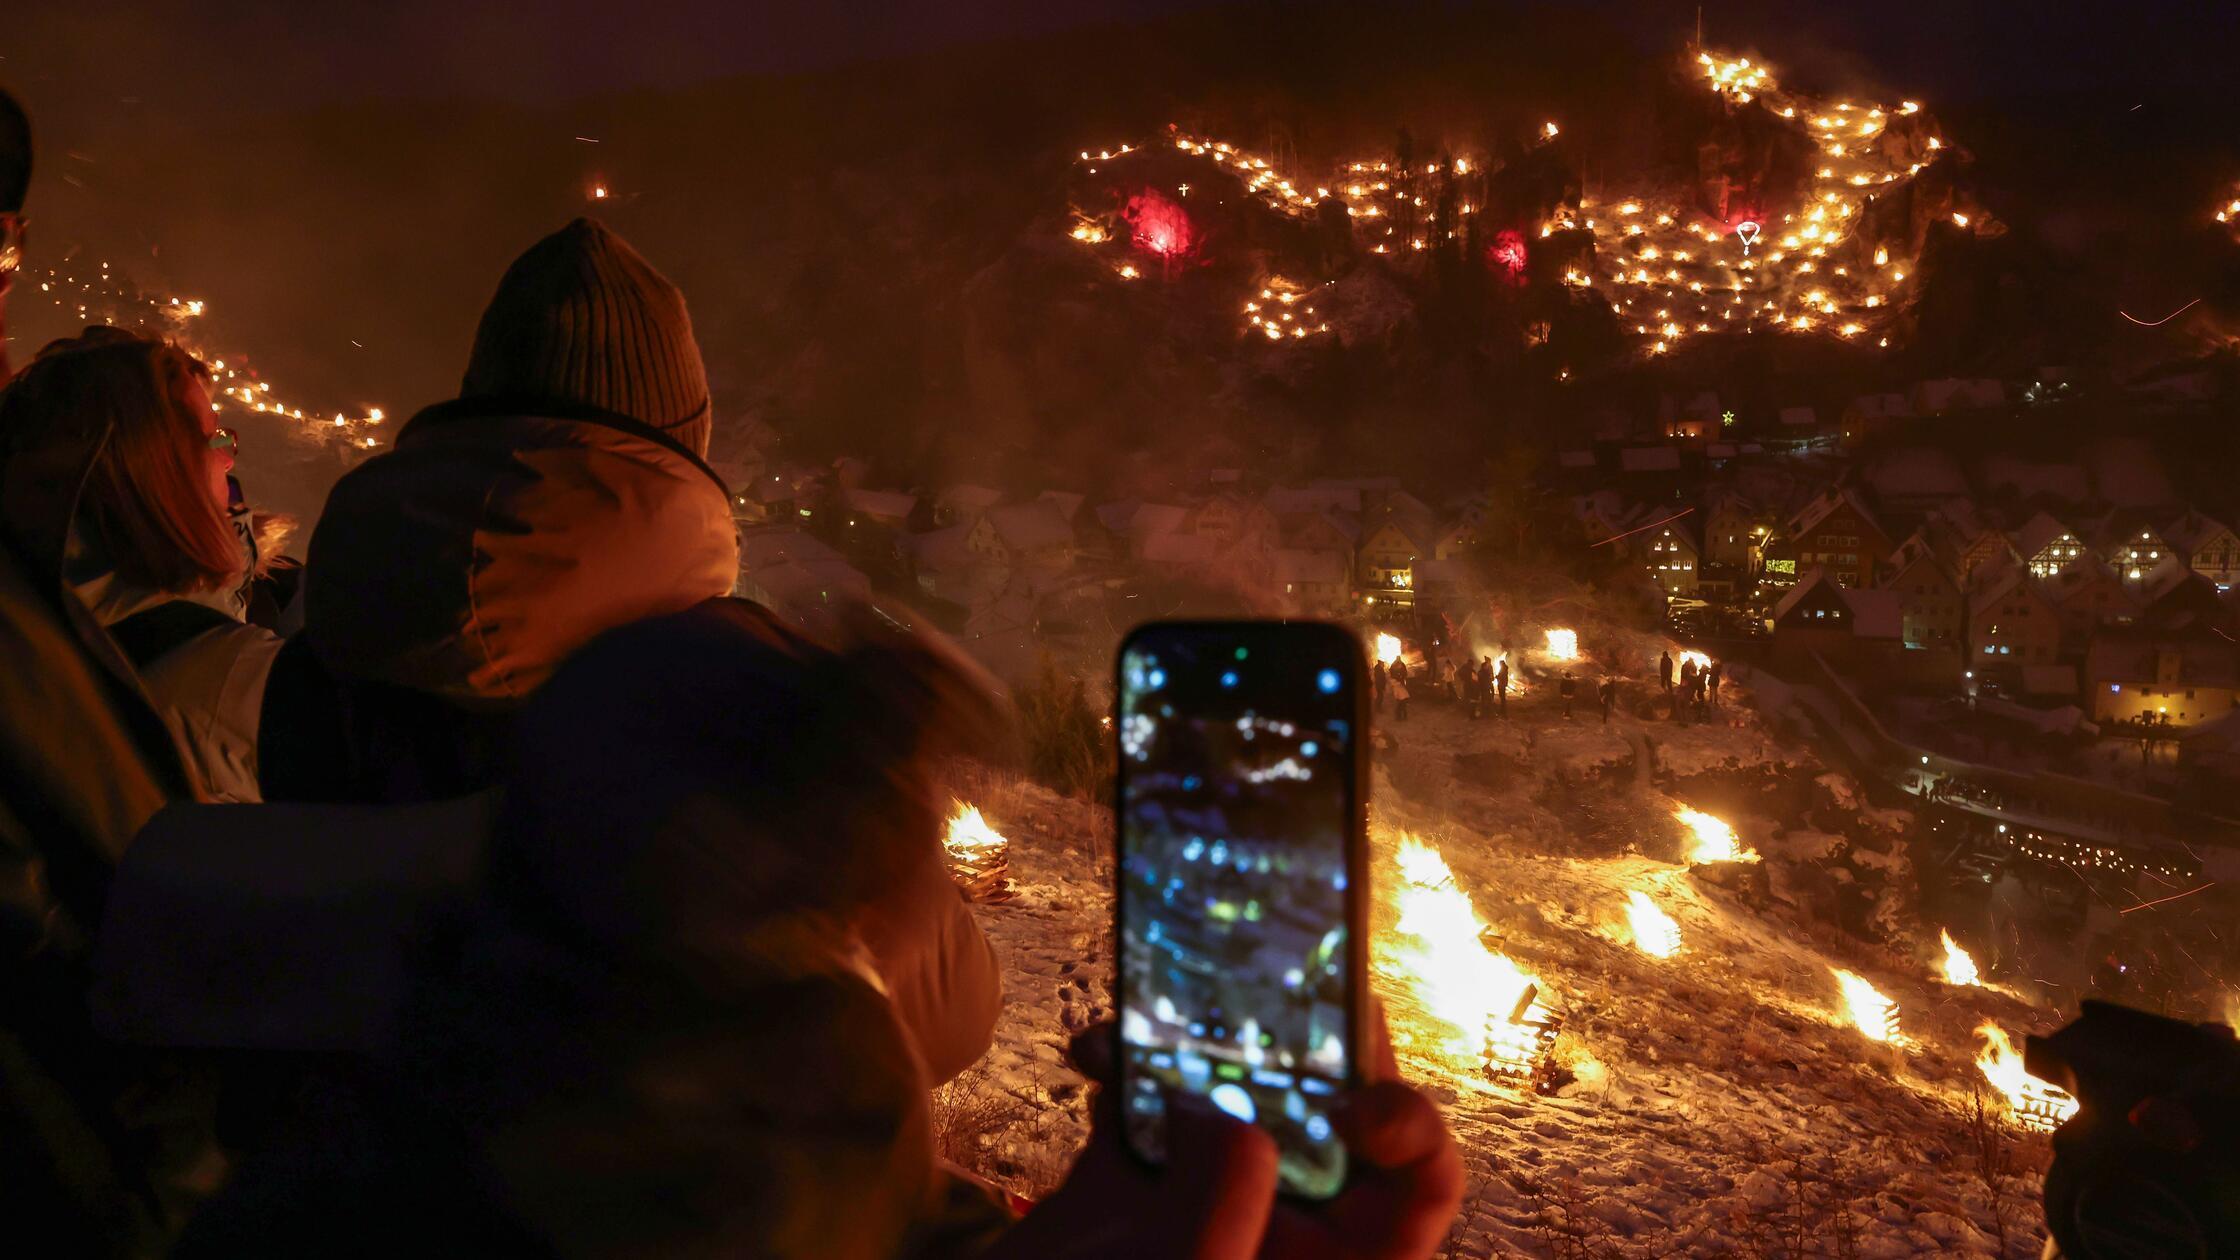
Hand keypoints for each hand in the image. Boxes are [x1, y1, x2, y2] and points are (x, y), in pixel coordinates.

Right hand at [984, 1010, 1461, 1259]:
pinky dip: (1126, 1062)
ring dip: (1193, 1036)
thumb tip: (1223, 1111)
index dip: (1407, 1122)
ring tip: (1150, 1018)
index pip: (1422, 1181)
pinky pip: (1154, 1099)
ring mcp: (1209, 1198)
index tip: (1351, 1097)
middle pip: (1327, 1105)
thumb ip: (1226, 1191)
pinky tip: (1094, 1054)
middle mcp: (1283, 1228)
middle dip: (1286, 1037)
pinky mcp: (1139, 1181)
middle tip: (1248, 994)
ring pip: (1235, 1087)